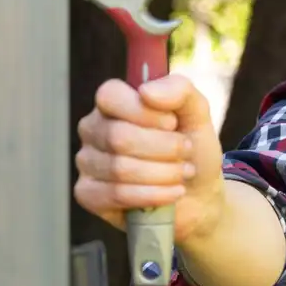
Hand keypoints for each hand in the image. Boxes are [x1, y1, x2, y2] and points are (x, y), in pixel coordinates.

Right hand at [74, 75, 226, 242]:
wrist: (199, 194)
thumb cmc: (191, 149)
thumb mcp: (196, 113)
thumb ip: (179, 90)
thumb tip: (146, 92)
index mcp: (112, 103)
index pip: (110, 97)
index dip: (145, 112)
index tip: (172, 124)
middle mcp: (93, 129)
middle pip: (118, 136)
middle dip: (163, 148)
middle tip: (186, 153)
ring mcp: (87, 162)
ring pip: (120, 168)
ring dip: (163, 173)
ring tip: (182, 173)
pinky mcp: (88, 194)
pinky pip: (115, 194)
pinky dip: (152, 195)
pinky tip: (172, 193)